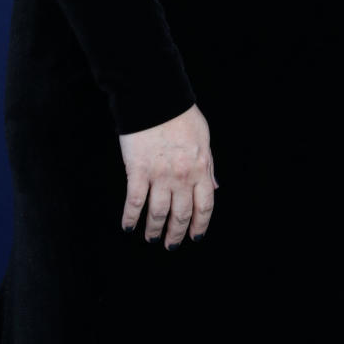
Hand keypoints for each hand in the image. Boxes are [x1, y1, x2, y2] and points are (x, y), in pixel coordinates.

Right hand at [119, 104, 216, 248]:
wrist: (156, 98)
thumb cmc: (181, 116)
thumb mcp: (203, 139)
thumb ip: (208, 166)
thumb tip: (214, 188)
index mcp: (200, 168)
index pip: (205, 205)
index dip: (200, 225)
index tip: (195, 237)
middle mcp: (182, 176)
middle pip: (181, 214)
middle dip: (176, 234)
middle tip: (171, 245)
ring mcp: (159, 175)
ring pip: (158, 212)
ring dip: (154, 229)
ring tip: (151, 238)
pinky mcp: (137, 170)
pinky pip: (134, 201)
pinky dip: (130, 217)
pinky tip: (128, 227)